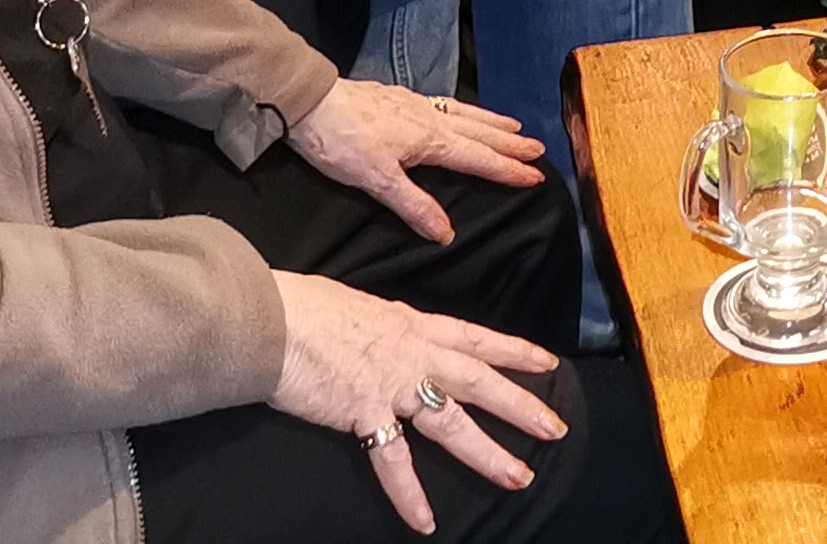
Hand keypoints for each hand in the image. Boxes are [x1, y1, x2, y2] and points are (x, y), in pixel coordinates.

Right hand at [270, 271, 565, 534]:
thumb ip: (378, 324)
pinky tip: (425, 522)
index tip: (547, 363)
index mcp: (410, 324)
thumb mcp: (356, 305)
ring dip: (488, 453)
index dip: (514, 351)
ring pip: (453, 422)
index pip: (475, 337)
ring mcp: (392, 384)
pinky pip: (393, 461)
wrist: (271, 317)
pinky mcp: (364, 412)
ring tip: (519, 478)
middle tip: (556, 428)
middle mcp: (412, 353)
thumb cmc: (302, 305)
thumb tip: (378, 330)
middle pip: (480, 381)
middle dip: (521, 405)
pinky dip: (408, 494)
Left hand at [290, 78, 545, 242]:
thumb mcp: (377, 181)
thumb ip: (414, 205)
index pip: (477, 159)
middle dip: (509, 144)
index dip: (507, 170)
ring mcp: (413, 104)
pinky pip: (444, 104)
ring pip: (463, 114)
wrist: (310, 101)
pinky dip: (463, 110)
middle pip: (478, 132)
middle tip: (538, 149)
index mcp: (430, 140)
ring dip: (490, 122)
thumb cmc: (343, 143)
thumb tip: (447, 234)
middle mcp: (429, 118)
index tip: (537, 176)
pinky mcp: (397, 97)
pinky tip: (457, 112)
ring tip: (512, 126)